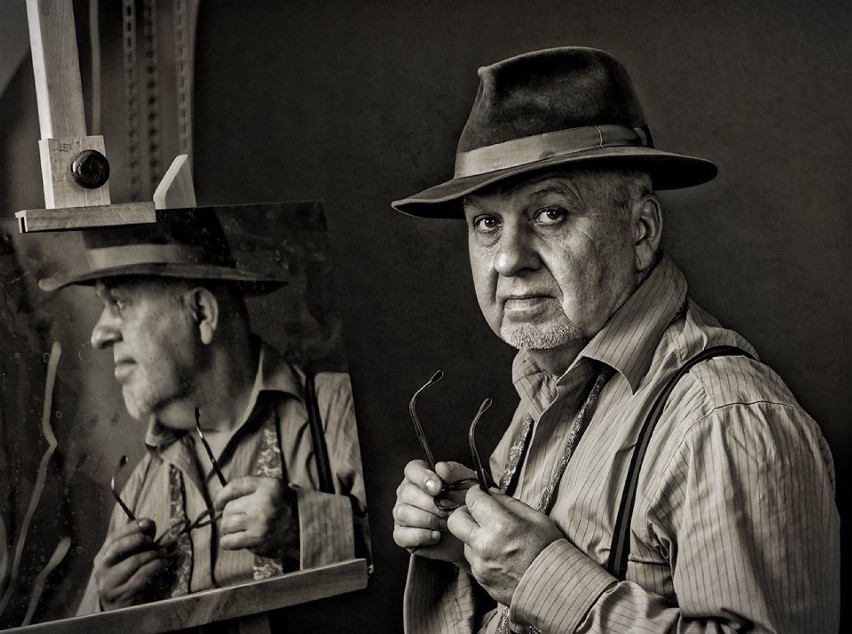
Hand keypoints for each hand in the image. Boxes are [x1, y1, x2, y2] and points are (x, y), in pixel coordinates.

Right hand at [93, 518, 173, 609]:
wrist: (122, 608)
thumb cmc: (128, 577)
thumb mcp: (130, 557)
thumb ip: (139, 541)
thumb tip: (150, 524)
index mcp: (102, 556)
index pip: (113, 537)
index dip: (131, 527)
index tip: (147, 522)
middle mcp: (101, 569)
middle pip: (118, 547)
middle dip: (138, 539)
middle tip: (152, 540)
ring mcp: (110, 583)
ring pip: (134, 560)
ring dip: (152, 554)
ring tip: (162, 554)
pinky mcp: (123, 594)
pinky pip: (143, 575)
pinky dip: (156, 566)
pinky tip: (162, 564)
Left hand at [214, 476, 296, 557]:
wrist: (302, 526)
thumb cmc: (283, 505)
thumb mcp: (271, 488)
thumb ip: (248, 488)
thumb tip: (219, 498)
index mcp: (268, 485)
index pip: (235, 486)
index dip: (222, 496)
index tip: (218, 504)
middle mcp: (264, 501)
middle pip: (229, 507)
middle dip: (229, 514)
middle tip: (239, 518)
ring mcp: (260, 520)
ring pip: (226, 524)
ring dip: (228, 528)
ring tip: (239, 528)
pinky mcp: (258, 538)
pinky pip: (229, 541)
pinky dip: (227, 541)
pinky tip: (234, 540)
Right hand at [393, 459, 475, 567]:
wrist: (469, 533)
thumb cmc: (465, 505)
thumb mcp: (467, 484)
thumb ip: (455, 472)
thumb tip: (440, 467)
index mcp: (420, 477)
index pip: (412, 470)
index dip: (422, 477)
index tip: (438, 487)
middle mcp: (407, 494)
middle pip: (406, 492)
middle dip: (430, 504)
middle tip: (448, 510)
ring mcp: (402, 515)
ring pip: (403, 513)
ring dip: (428, 520)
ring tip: (444, 524)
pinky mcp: (402, 536)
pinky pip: (402, 535)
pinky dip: (421, 536)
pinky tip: (436, 535)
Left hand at [447, 488, 563, 605]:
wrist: (556, 588)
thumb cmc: (550, 550)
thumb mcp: (536, 518)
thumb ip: (509, 502)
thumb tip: (490, 492)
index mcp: (500, 526)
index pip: (472, 499)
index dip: (475, 492)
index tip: (480, 493)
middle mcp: (485, 546)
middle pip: (455, 520)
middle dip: (464, 512)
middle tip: (478, 513)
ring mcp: (481, 565)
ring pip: (464, 542)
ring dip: (474, 536)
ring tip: (496, 539)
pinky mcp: (481, 579)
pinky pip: (473, 560)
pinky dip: (481, 554)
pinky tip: (500, 556)